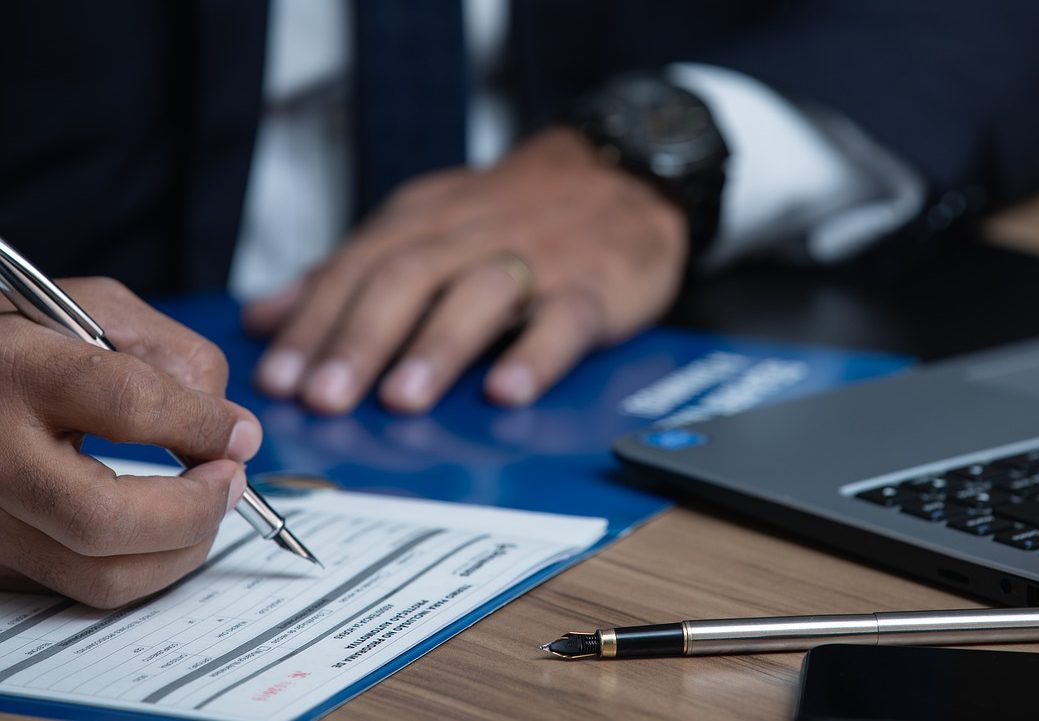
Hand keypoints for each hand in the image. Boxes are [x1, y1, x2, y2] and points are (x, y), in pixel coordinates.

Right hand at [0, 278, 261, 607]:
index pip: (128, 406)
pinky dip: (140, 566)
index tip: (239, 433)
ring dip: (179, 550)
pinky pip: (83, 586)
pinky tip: (157, 528)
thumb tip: (231, 430)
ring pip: (99, 575)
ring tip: (204, 507)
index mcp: (19, 370)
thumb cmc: (23, 337)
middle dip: (194, 510)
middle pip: (104, 520)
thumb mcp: (96, 312)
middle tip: (230, 482)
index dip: (202, 425)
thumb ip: (174, 357)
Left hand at [246, 127, 686, 414]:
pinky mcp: (591, 289)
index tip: (278, 379)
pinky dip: (535, 356)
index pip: (356, 268)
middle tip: (324, 398)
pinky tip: (507, 392)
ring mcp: (534, 261)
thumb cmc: (510, 217)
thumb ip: (347, 273)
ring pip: (479, 295)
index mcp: (421, 222)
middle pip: (407, 279)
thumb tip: (262, 319)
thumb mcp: (423, 226)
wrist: (619, 179)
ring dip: (436, 346)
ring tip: (400, 400)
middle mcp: (470, 236)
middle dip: (360, 339)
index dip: (314, 323)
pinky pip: (563, 321)